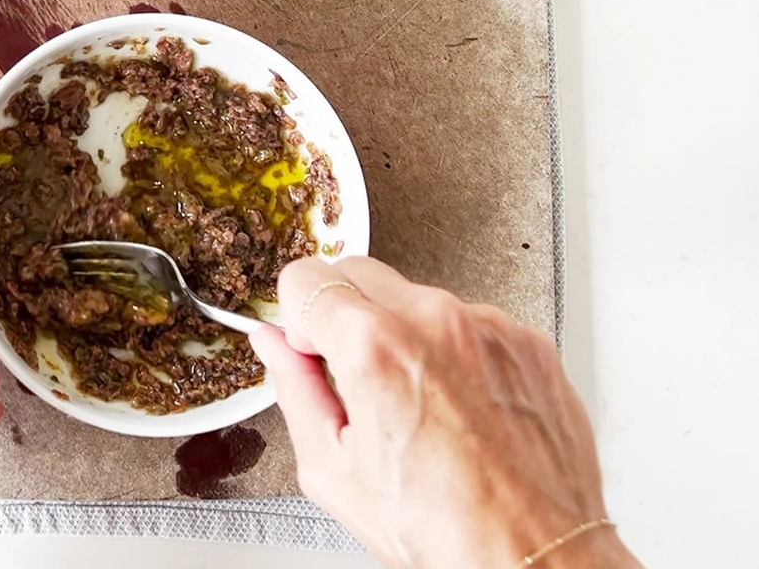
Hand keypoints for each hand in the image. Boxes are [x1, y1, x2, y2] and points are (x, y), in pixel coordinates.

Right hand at [251, 257, 640, 568]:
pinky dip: (453, 349)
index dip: (297, 316)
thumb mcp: (334, 470)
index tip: (308, 344)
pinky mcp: (526, 341)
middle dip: (342, 312)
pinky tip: (456, 405)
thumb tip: (274, 347)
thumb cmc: (444, 530)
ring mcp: (487, 327)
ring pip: (416, 296)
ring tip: (413, 402)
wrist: (535, 557)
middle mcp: (435, 321)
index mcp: (374, 348)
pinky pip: (469, 321)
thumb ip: (295, 389)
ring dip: (401, 330)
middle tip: (351, 370)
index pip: (306, 278)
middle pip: (359, 271)